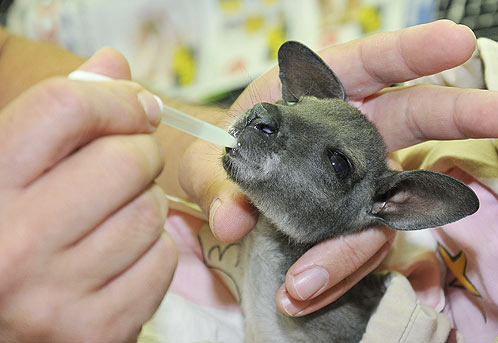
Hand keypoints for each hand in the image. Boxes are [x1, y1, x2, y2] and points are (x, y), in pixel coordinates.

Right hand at [0, 48, 176, 341]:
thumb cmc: (5, 236)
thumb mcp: (6, 170)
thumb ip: (56, 117)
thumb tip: (114, 65)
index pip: (65, 107)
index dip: (115, 98)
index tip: (135, 106)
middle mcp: (15, 243)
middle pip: (125, 159)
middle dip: (141, 151)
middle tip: (129, 162)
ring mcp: (56, 294)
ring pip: (151, 213)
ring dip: (147, 204)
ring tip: (116, 214)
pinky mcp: (97, 331)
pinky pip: (162, 262)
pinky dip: (154, 251)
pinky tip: (122, 255)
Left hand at [176, 20, 497, 315]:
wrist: (219, 187)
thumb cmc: (220, 153)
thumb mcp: (208, 157)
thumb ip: (217, 179)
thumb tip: (230, 217)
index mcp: (322, 93)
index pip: (374, 62)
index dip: (414, 52)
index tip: (457, 42)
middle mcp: (353, 134)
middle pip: (416, 118)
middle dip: (461, 116)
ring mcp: (360, 182)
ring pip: (386, 208)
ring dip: (355, 246)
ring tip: (306, 281)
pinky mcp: (351, 223)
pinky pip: (357, 249)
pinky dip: (334, 273)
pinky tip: (302, 291)